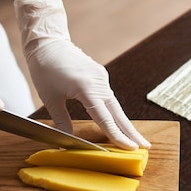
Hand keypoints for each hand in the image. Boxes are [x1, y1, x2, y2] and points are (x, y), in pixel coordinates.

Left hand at [15, 0, 149, 149]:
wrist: (47, 42)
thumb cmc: (44, 69)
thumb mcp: (50, 98)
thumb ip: (61, 121)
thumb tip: (68, 140)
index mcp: (87, 89)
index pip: (105, 118)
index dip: (117, 136)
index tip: (130, 148)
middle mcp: (99, 83)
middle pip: (118, 112)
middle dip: (131, 131)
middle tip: (145, 146)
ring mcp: (101, 78)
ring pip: (115, 105)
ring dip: (124, 122)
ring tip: (135, 138)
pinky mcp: (100, 75)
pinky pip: (109, 96)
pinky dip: (114, 110)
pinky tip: (118, 121)